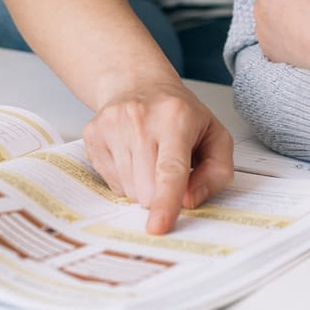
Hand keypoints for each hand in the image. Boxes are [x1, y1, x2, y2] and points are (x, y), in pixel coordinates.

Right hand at [81, 82, 234, 234]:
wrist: (138, 83)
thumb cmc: (179, 113)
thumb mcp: (215, 136)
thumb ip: (217, 172)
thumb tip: (189, 201)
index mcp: (176, 117)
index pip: (170, 168)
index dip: (165, 201)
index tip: (158, 226)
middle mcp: (140, 118)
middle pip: (147, 188)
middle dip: (160, 195)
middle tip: (168, 170)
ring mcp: (111, 125)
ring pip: (128, 190)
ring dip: (142, 187)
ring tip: (149, 157)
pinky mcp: (92, 134)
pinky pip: (110, 183)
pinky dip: (125, 180)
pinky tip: (132, 155)